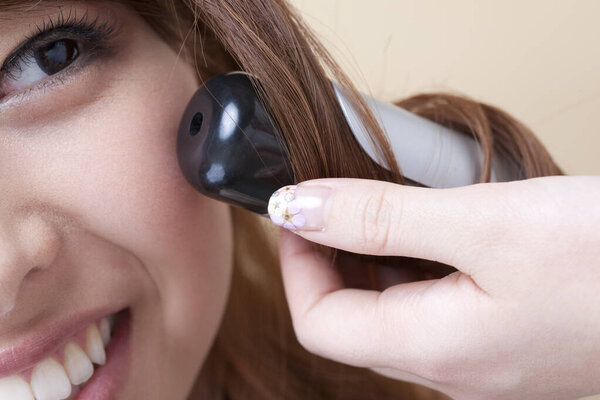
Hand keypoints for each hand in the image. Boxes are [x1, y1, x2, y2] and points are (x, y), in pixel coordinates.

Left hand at [268, 176, 599, 399]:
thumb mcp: (484, 223)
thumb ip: (380, 218)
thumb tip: (298, 208)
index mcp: (434, 350)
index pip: (320, 322)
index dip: (297, 262)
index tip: (299, 208)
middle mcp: (451, 369)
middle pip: (352, 320)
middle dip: (330, 257)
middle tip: (336, 198)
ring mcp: (478, 361)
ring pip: (391, 312)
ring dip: (372, 258)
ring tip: (382, 206)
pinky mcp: (503, 340)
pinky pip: (432, 308)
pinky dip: (414, 265)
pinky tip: (433, 229)